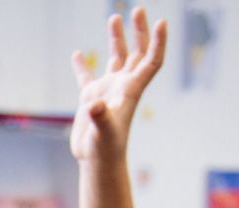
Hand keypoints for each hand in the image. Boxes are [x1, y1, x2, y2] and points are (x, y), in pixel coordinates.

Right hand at [69, 7, 167, 163]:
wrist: (97, 160)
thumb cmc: (105, 148)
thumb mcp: (103, 132)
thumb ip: (100, 117)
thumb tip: (94, 104)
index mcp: (131, 89)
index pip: (151, 61)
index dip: (158, 42)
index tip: (161, 22)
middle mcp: (123, 85)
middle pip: (137, 52)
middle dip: (139, 31)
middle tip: (138, 9)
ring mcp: (108, 90)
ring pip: (116, 58)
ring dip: (117, 38)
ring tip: (114, 17)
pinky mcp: (92, 98)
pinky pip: (88, 77)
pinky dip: (83, 65)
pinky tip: (77, 54)